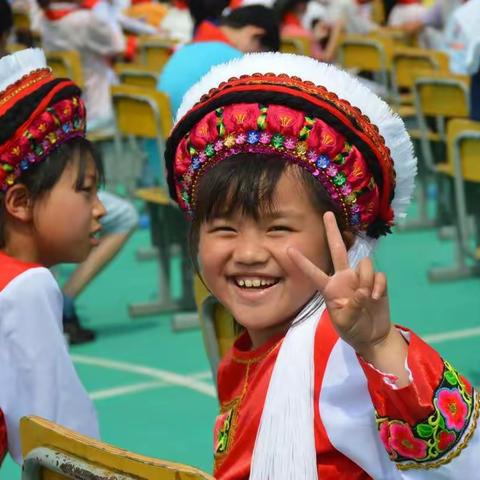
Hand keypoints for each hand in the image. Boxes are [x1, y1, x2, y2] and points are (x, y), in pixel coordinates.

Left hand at [287, 212, 391, 354]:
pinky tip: (377, 298)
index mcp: (329, 288)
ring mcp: (360, 278)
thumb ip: (351, 308)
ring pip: (364, 264)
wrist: (372, 336)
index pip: (313, 272)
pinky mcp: (376, 281)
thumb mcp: (345, 323)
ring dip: (367, 279)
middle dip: (332, 231)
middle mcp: (343, 278)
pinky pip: (379, 275)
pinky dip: (379, 286)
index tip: (288, 249)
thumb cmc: (352, 330)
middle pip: (337, 249)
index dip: (302, 262)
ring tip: (368, 298)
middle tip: (327, 214)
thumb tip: (361, 291)